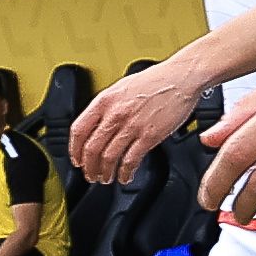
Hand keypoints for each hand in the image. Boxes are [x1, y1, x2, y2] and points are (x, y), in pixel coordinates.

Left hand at [68, 62, 194, 183]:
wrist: (181, 77)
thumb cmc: (155, 81)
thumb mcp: (122, 87)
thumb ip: (107, 107)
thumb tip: (96, 126)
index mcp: (105, 100)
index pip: (79, 130)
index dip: (74, 150)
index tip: (76, 159)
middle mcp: (115, 113)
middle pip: (92, 148)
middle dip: (89, 167)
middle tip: (91, 174)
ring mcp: (132, 125)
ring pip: (109, 157)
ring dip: (105, 173)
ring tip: (106, 178)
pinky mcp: (149, 136)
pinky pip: (131, 160)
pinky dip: (125, 172)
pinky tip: (125, 176)